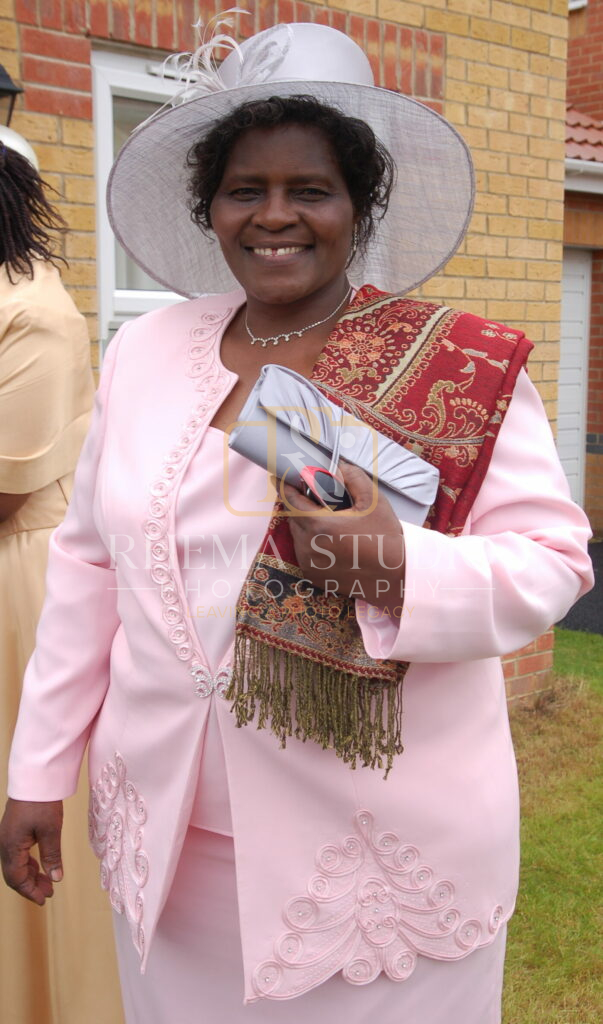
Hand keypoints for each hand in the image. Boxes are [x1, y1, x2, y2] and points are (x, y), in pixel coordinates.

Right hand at [0, 798, 63, 904]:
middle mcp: (5, 844)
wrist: (34, 778)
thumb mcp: (51, 830)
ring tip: (48, 882)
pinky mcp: (13, 830)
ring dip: (30, 875)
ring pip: (16, 864)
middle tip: (48, 893)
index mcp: (11, 847)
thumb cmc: (42, 802)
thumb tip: (56, 878)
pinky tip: (40, 866)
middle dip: (30, 885)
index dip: (29, 891)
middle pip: (14, 874)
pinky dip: (28, 864)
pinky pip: (17, 854)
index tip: (44, 899)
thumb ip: (52, 856)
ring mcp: (8, 837)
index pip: (16, 878)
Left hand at [282, 462, 404, 612]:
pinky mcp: (313, 575)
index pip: (290, 500)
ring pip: (298, 535)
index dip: (286, 486)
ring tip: (331, 521)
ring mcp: (309, 564)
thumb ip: (352, 477)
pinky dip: (312, 543)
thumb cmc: (385, 538)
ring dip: (307, 524)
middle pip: (293, 518)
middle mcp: (308, 547)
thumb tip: (336, 466)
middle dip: (302, 505)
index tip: (284, 477)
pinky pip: (304, 552)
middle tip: (320, 499)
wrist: (395, 576)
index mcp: (319, 526)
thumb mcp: (373, 500)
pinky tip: (333, 541)